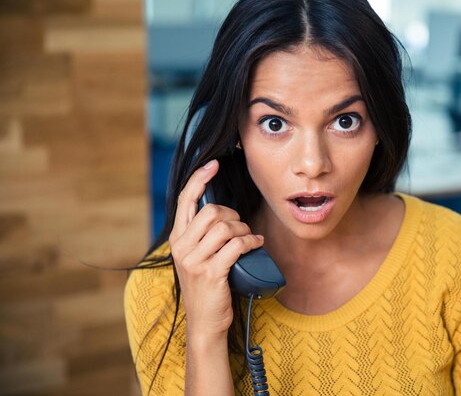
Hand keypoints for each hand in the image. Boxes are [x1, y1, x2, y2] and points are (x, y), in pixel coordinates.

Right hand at [168, 159, 263, 338]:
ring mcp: (194, 261)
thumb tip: (222, 211)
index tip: (213, 165)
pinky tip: (256, 244)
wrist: (205, 322)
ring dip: (243, 230)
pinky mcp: (211, 273)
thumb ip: (202, 235)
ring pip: (225, 227)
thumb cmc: (207, 286)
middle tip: (241, 228)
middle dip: (233, 215)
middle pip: (211, 211)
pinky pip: (236, 245)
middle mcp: (181, 247)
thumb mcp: (197, 257)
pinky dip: (250, 241)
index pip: (184, 200)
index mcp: (177, 239)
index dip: (199, 179)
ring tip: (248, 239)